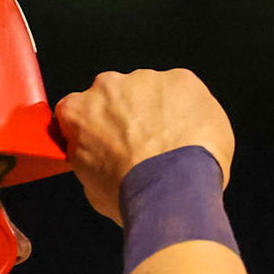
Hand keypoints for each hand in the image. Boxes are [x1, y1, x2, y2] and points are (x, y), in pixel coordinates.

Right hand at [54, 69, 233, 224]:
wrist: (172, 192)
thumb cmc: (130, 194)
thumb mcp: (91, 185)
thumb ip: (91, 157)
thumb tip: (103, 158)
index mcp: (78, 111)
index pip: (78, 111)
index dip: (95, 128)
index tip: (107, 143)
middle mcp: (107, 85)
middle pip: (116, 96)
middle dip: (129, 116)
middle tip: (145, 147)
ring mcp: (146, 79)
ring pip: (152, 91)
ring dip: (161, 112)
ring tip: (175, 147)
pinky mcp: (181, 79)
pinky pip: (184, 93)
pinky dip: (191, 111)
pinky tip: (195, 138)